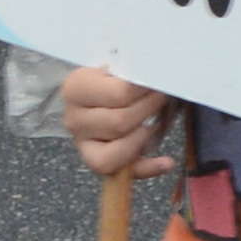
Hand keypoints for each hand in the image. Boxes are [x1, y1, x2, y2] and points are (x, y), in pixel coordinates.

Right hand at [52, 62, 172, 180]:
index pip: (120, 94)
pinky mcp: (98, 162)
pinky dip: (149, 168)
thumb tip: (158, 81)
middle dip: (148, 110)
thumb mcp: (122, 67)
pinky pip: (124, 173)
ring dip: (145, 135)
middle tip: (161, 97)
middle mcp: (74, 118)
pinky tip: (166, 162)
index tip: (158, 81)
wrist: (105, 90)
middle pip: (120, 122)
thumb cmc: (117, 78)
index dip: (146, 90)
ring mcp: (83, 143)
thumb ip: (134, 73)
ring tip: (154, 120)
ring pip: (119, 150)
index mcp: (76, 88)